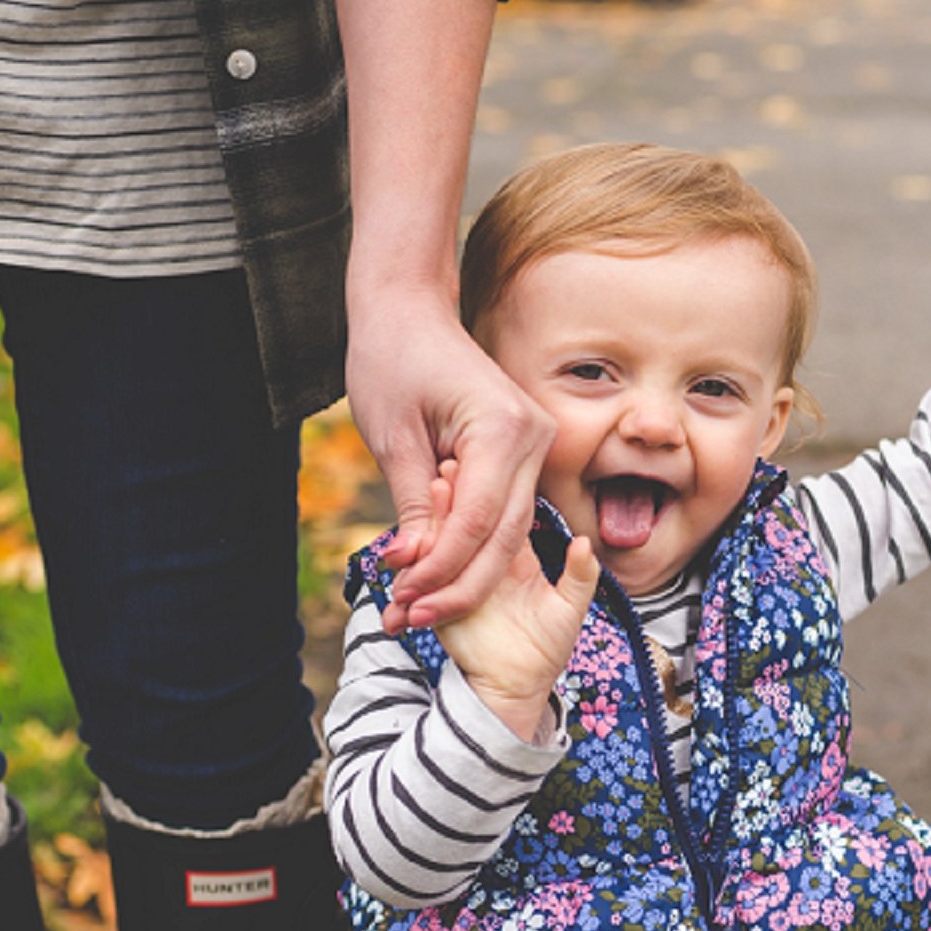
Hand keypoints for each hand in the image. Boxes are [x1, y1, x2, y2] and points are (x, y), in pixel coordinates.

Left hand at [344, 291, 555, 633]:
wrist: (410, 311)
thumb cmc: (392, 360)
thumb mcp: (392, 438)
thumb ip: (413, 506)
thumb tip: (415, 568)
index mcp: (505, 429)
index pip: (479, 521)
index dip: (442, 570)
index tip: (403, 602)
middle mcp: (535, 438)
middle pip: (505, 536)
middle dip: (458, 584)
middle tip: (410, 619)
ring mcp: (537, 444)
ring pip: (510, 531)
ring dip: (464, 572)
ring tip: (417, 606)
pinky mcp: (526, 451)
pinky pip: (504, 511)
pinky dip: (471, 544)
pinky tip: (435, 572)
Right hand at [428, 467, 599, 739]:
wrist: (515, 690)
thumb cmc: (546, 650)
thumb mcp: (568, 612)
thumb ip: (578, 578)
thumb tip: (585, 543)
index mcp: (512, 557)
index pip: (496, 516)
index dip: (488, 493)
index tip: (483, 465)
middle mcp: (480, 563)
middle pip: (464, 523)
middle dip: (453, 499)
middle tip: (445, 469)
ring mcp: (455, 582)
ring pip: (440, 546)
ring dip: (433, 521)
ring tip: (429, 493)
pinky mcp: (436, 606)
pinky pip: (423, 581)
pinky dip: (417, 562)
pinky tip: (411, 539)